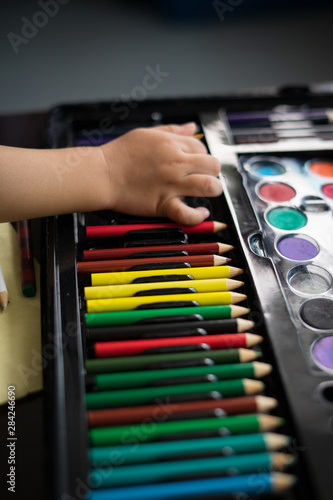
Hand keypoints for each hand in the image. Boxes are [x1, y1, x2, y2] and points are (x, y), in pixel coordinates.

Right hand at [100, 123, 222, 224]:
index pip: (201, 147)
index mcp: (171, 144)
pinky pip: (187, 214)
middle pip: (212, 165)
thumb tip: (191, 127)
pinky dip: (198, 216)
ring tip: (209, 192)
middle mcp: (175, 163)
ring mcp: (171, 184)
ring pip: (208, 186)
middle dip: (213, 171)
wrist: (102, 174)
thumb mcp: (147, 133)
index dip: (201, 155)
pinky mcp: (163, 204)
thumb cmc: (120, 154)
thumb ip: (172, 130)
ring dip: (214, 189)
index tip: (195, 163)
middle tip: (205, 176)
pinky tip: (200, 213)